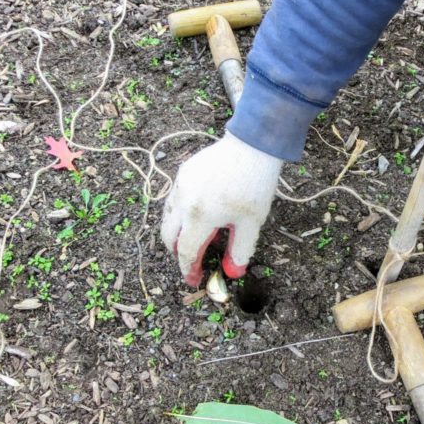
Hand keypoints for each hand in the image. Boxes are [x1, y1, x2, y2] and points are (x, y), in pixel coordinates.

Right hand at [161, 132, 282, 285]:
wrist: (252, 144)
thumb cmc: (255, 184)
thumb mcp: (251, 223)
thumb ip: (240, 250)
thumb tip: (233, 272)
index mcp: (199, 217)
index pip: (186, 251)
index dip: (189, 269)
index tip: (194, 279)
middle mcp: (183, 202)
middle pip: (169, 236)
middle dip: (178, 253)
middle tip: (193, 261)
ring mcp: (180, 185)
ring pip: (168, 217)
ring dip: (176, 233)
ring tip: (193, 239)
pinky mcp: (183, 173)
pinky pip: (174, 199)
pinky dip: (179, 213)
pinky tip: (197, 214)